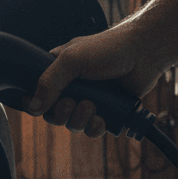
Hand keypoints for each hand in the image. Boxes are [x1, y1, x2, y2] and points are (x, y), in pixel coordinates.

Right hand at [24, 20, 164, 138]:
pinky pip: (93, 130)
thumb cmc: (109, 48)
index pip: (38, 94)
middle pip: (54, 114)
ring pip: (73, 124)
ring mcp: (90, 100)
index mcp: (58, 71)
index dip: (35, 104)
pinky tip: (101, 119)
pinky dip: (95, 128)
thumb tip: (34, 107)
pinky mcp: (107, 112)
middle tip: (71, 102)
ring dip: (79, 119)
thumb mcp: (71, 60)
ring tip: (91, 106)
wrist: (143, 54)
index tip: (38, 107)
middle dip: (61, 113)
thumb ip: (48, 81)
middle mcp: (73, 87)